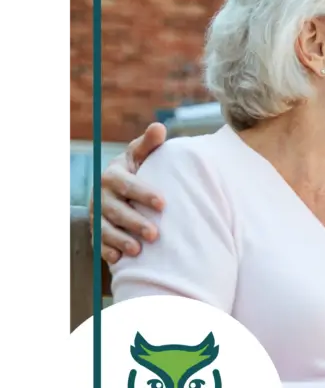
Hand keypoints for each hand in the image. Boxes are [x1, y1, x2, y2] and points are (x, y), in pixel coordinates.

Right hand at [90, 123, 167, 264]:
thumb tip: (159, 127)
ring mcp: (97, 214)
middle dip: (134, 222)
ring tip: (138, 250)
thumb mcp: (141, 156)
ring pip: (105, 228)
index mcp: (113, 175)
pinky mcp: (97, 230)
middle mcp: (101, 195)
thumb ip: (149, 145)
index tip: (163, 203)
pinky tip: (119, 260)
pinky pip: (98, 242)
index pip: (126, 184)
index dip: (143, 193)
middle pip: (115, 210)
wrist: (120, 188)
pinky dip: (106, 251)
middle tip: (155, 234)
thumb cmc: (137, 170)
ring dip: (120, 240)